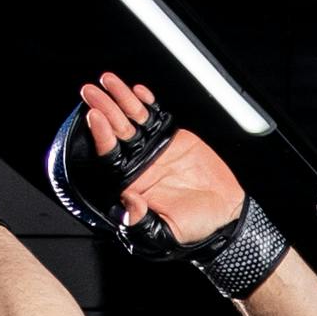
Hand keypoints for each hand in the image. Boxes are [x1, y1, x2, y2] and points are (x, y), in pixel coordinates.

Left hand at [74, 71, 245, 250]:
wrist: (225, 214)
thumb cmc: (194, 228)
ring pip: (132, 120)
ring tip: (108, 81)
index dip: (102, 136)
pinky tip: (138, 92)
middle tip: (92, 92)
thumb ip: (142, 223)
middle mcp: (137, 164)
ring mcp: (153, 149)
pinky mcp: (171, 139)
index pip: (109, 156)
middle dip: (103, 110)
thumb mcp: (165, 233)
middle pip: (115, 132)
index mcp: (130, 184)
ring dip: (119, 99)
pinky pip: (155, 118)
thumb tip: (129, 203)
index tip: (96, 118)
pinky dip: (146, 103)